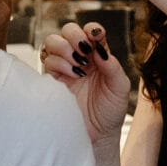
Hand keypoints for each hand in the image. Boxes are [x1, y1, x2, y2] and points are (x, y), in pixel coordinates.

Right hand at [39, 19, 132, 165]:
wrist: (97, 136)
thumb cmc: (110, 111)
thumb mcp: (119, 87)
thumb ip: (112, 65)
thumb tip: (99, 48)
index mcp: (97, 55)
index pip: (90, 31)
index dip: (92, 29)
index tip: (96, 36)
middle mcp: (79, 58)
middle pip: (68, 31)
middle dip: (74, 35)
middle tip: (84, 51)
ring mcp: (64, 68)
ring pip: (53, 41)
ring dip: (65, 47)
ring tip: (78, 65)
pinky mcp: (52, 80)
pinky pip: (47, 60)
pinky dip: (59, 62)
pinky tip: (73, 75)